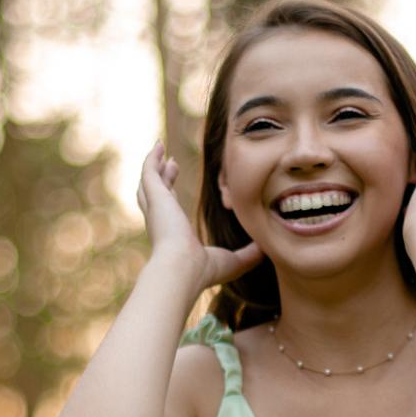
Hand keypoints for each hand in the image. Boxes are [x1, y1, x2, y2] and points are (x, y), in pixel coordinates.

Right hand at [137, 142, 261, 292]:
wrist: (182, 269)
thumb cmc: (204, 270)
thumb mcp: (233, 261)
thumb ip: (248, 255)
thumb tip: (265, 249)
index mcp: (174, 234)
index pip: (170, 211)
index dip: (172, 196)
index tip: (177, 185)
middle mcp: (161, 221)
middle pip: (157, 194)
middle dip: (162, 178)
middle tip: (170, 163)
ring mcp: (156, 208)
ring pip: (150, 182)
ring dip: (155, 166)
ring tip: (161, 150)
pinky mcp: (155, 197)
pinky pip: (149, 172)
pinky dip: (152, 158)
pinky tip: (159, 146)